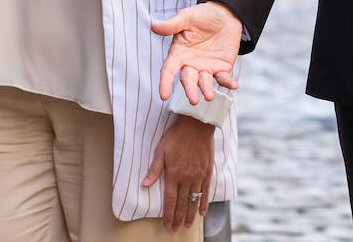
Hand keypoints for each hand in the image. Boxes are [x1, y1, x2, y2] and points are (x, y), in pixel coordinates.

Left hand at [142, 115, 215, 230]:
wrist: (197, 125)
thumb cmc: (176, 136)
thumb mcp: (160, 151)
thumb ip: (154, 169)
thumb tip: (144, 185)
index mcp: (174, 174)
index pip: (171, 200)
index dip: (169, 214)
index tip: (167, 224)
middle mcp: (187, 178)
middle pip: (183, 203)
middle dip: (179, 218)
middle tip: (177, 228)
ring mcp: (199, 175)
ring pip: (194, 199)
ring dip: (191, 214)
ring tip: (188, 224)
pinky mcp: (207, 171)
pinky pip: (206, 190)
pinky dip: (204, 202)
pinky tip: (202, 211)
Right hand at [154, 2, 242, 104]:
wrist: (225, 14)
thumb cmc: (202, 16)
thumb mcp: (187, 17)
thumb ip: (172, 24)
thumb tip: (155, 26)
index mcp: (178, 54)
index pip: (169, 70)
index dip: (165, 83)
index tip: (163, 95)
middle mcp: (191, 64)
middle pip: (188, 80)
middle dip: (190, 90)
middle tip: (193, 100)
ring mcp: (206, 68)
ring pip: (205, 82)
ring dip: (207, 89)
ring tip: (209, 96)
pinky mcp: (221, 68)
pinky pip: (224, 77)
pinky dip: (228, 82)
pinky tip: (233, 85)